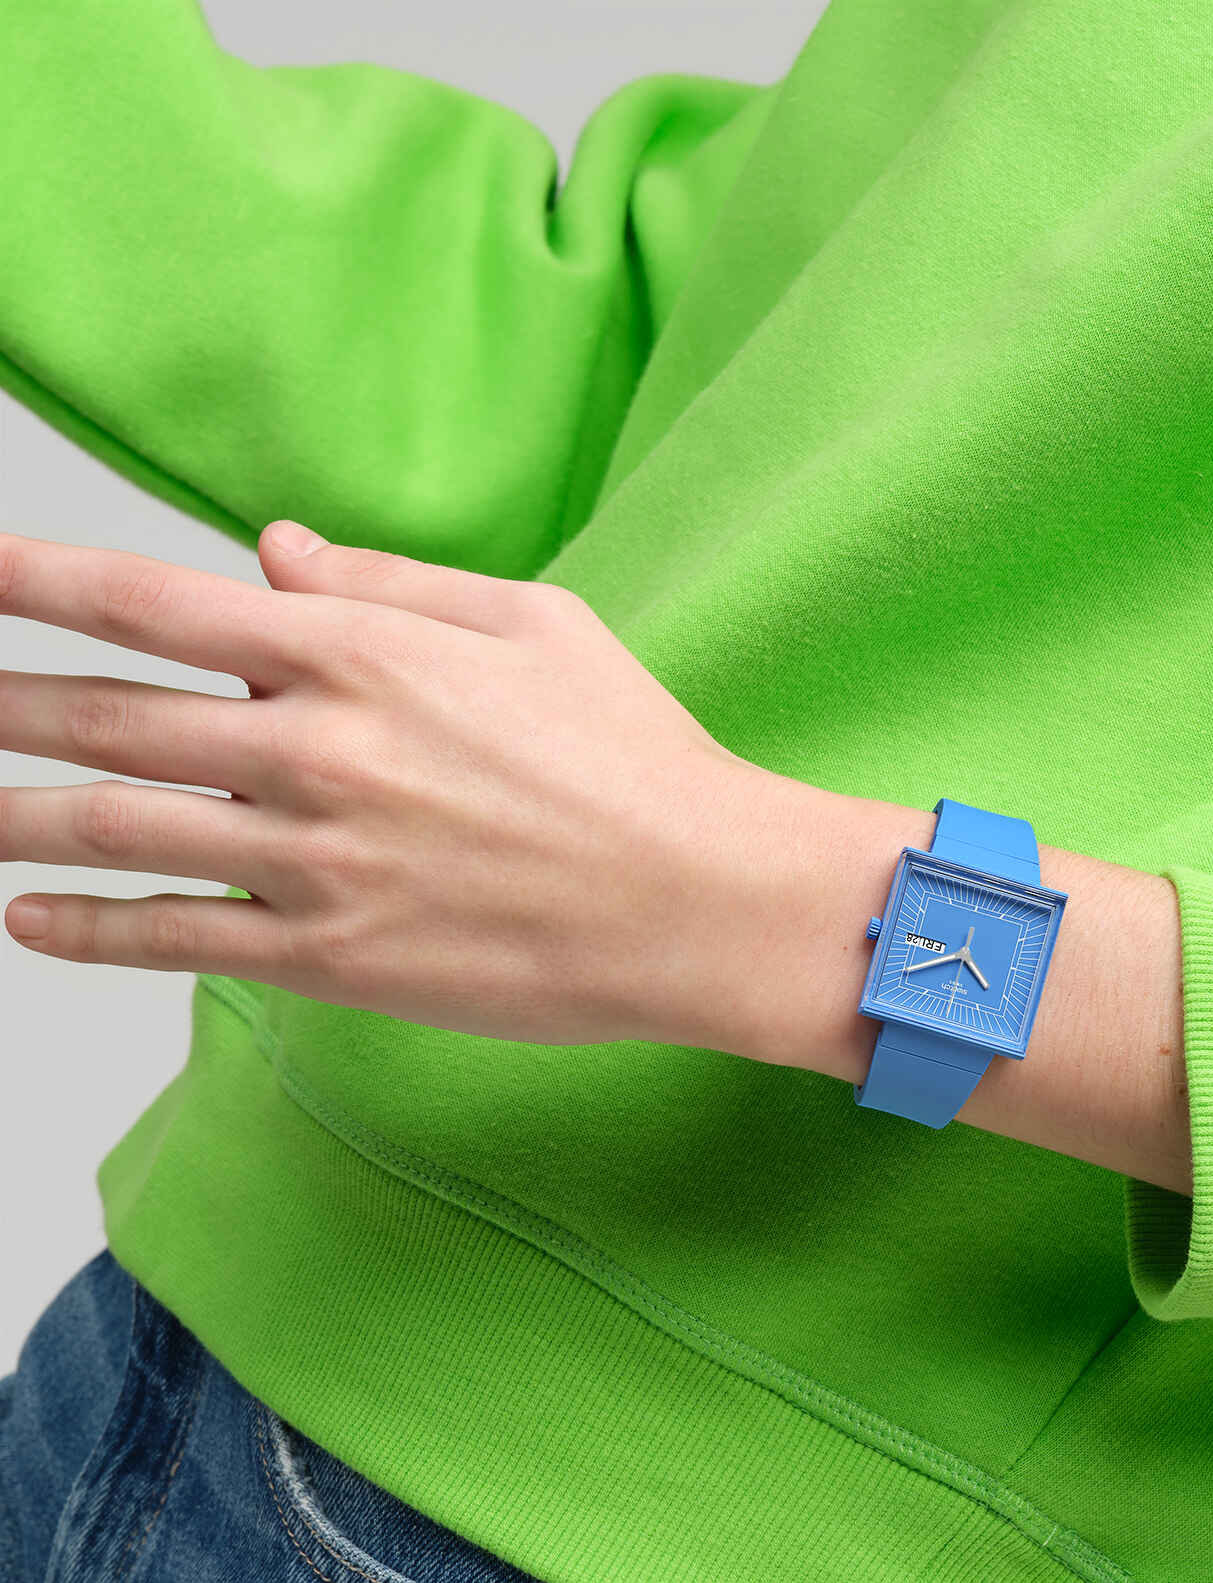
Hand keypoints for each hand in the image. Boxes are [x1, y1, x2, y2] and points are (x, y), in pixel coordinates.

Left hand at [0, 520, 802, 1047]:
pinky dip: (84, 932)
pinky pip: (174, 939)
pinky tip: (26, 921)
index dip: (31, 581)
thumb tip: (276, 555)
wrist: (701, 900)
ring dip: (5, 816)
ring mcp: (313, 859)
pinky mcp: (332, 956)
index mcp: (359, 653)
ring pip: (111, 826)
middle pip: (97, 713)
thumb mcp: (539, 623)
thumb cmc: (637, 757)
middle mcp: (313, 748)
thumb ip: (396, 582)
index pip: (147, 600)